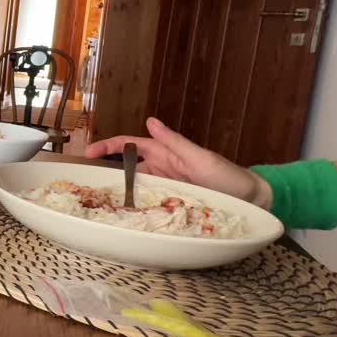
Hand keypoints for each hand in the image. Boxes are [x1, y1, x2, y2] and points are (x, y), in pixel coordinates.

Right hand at [86, 117, 271, 208]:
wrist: (252, 200)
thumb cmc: (229, 177)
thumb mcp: (200, 157)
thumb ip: (174, 141)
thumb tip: (150, 121)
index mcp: (165, 152)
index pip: (129, 145)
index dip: (107, 147)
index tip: (88, 153)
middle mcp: (161, 169)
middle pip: (126, 168)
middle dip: (105, 172)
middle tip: (85, 183)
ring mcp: (165, 187)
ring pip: (134, 187)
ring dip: (118, 191)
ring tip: (99, 200)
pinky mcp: (170, 203)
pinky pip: (147, 203)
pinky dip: (134, 207)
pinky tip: (124, 214)